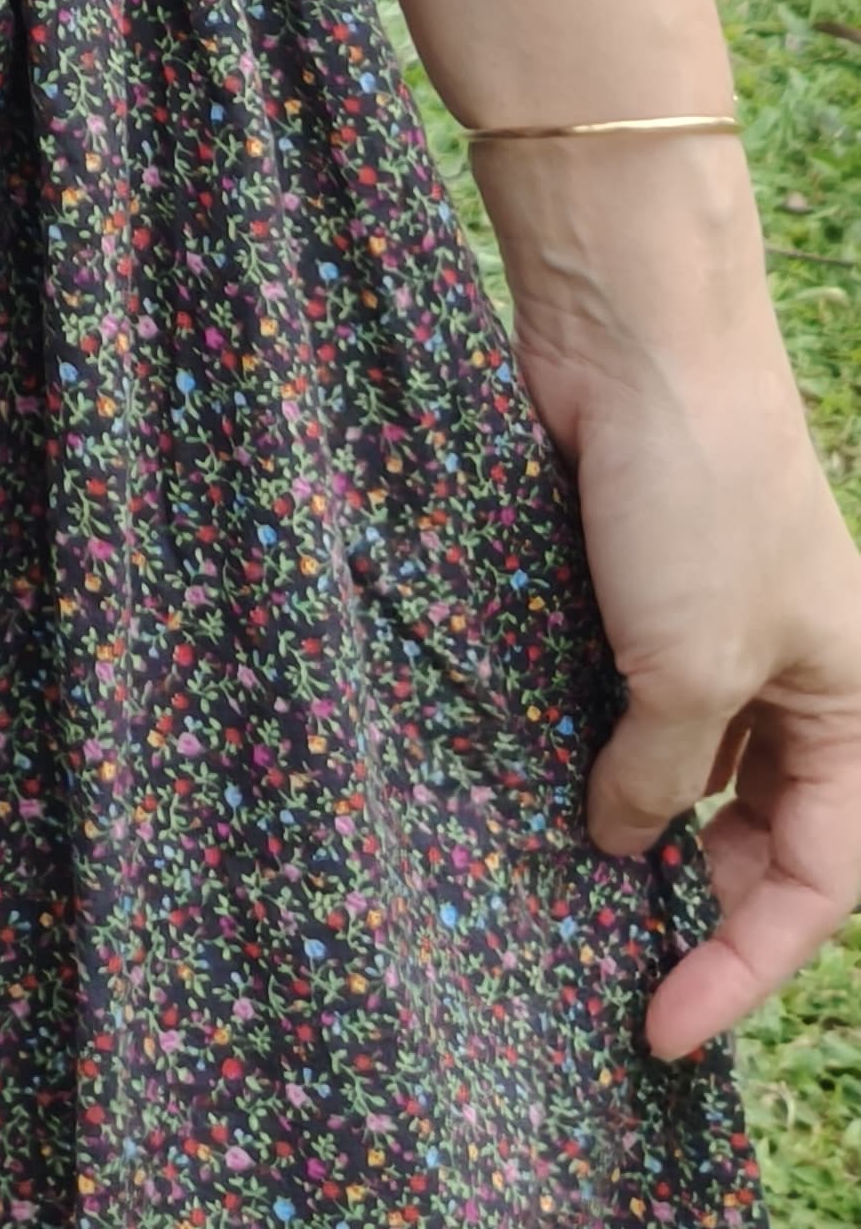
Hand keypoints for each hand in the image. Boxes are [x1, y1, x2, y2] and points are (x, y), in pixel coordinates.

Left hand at [484, 135, 860, 1059]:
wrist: (629, 331)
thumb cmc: (694, 493)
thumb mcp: (685, 667)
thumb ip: (656, 776)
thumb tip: (616, 843)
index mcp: (850, 701)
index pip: (817, 879)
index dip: (744, 963)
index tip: (662, 1029)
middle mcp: (792, 668)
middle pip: (757, 830)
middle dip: (693, 898)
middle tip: (608, 962)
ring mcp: (709, 620)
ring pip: (683, 763)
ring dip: (630, 818)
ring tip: (557, 881)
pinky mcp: (629, 579)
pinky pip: (621, 692)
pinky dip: (588, 740)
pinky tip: (532, 777)